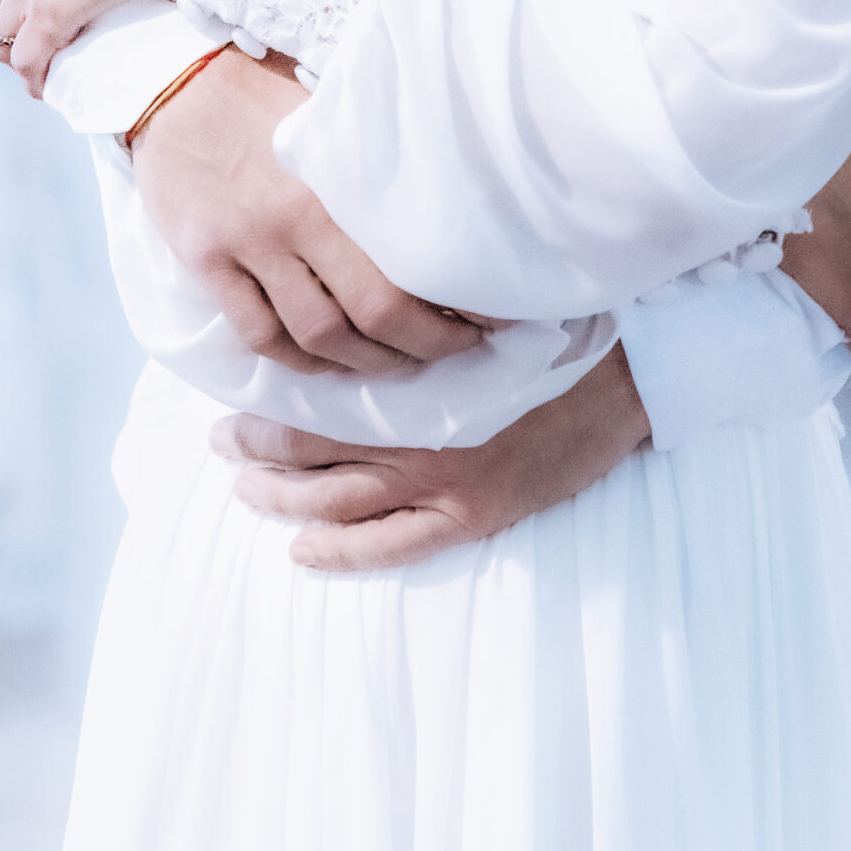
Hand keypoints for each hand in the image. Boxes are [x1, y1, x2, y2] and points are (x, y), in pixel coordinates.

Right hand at [132, 44, 491, 378]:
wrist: (174, 79)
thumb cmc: (266, 85)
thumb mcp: (331, 108)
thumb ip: (377, 155)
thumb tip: (447, 194)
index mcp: (337, 176)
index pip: (409, 262)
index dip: (456, 301)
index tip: (490, 315)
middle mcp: (294, 218)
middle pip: (373, 312)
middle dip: (425, 344)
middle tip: (458, 350)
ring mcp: (247, 245)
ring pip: (317, 335)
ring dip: (365, 362)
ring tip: (399, 363)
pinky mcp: (207, 262)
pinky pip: (259, 333)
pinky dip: (299, 360)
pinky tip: (326, 363)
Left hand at [213, 342, 650, 569]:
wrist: (627, 373)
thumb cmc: (550, 325)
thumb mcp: (475, 304)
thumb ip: (413, 312)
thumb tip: (357, 298)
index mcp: (417, 375)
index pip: (320, 393)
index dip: (272, 400)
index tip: (238, 392)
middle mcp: (419, 431)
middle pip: (315, 451)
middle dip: (260, 451)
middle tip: (224, 443)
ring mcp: (445, 481)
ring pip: (339, 501)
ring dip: (284, 499)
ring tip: (247, 490)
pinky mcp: (473, 515)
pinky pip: (390, 546)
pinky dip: (341, 552)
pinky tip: (304, 551)